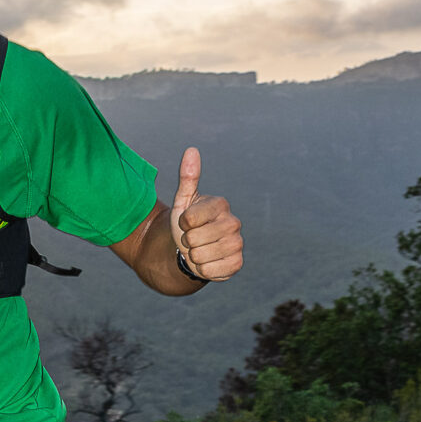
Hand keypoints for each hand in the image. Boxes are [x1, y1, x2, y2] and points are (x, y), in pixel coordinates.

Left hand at [169, 148, 242, 282]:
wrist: (193, 250)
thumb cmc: (187, 223)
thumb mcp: (183, 201)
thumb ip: (188, 177)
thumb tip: (191, 150)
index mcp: (220, 205)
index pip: (190, 219)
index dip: (183, 223)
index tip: (187, 222)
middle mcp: (233, 222)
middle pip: (194, 239)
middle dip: (187, 241)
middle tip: (193, 238)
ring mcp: (237, 243)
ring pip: (201, 256)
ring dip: (194, 256)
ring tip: (199, 250)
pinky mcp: (237, 263)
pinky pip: (211, 271)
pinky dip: (203, 270)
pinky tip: (207, 262)